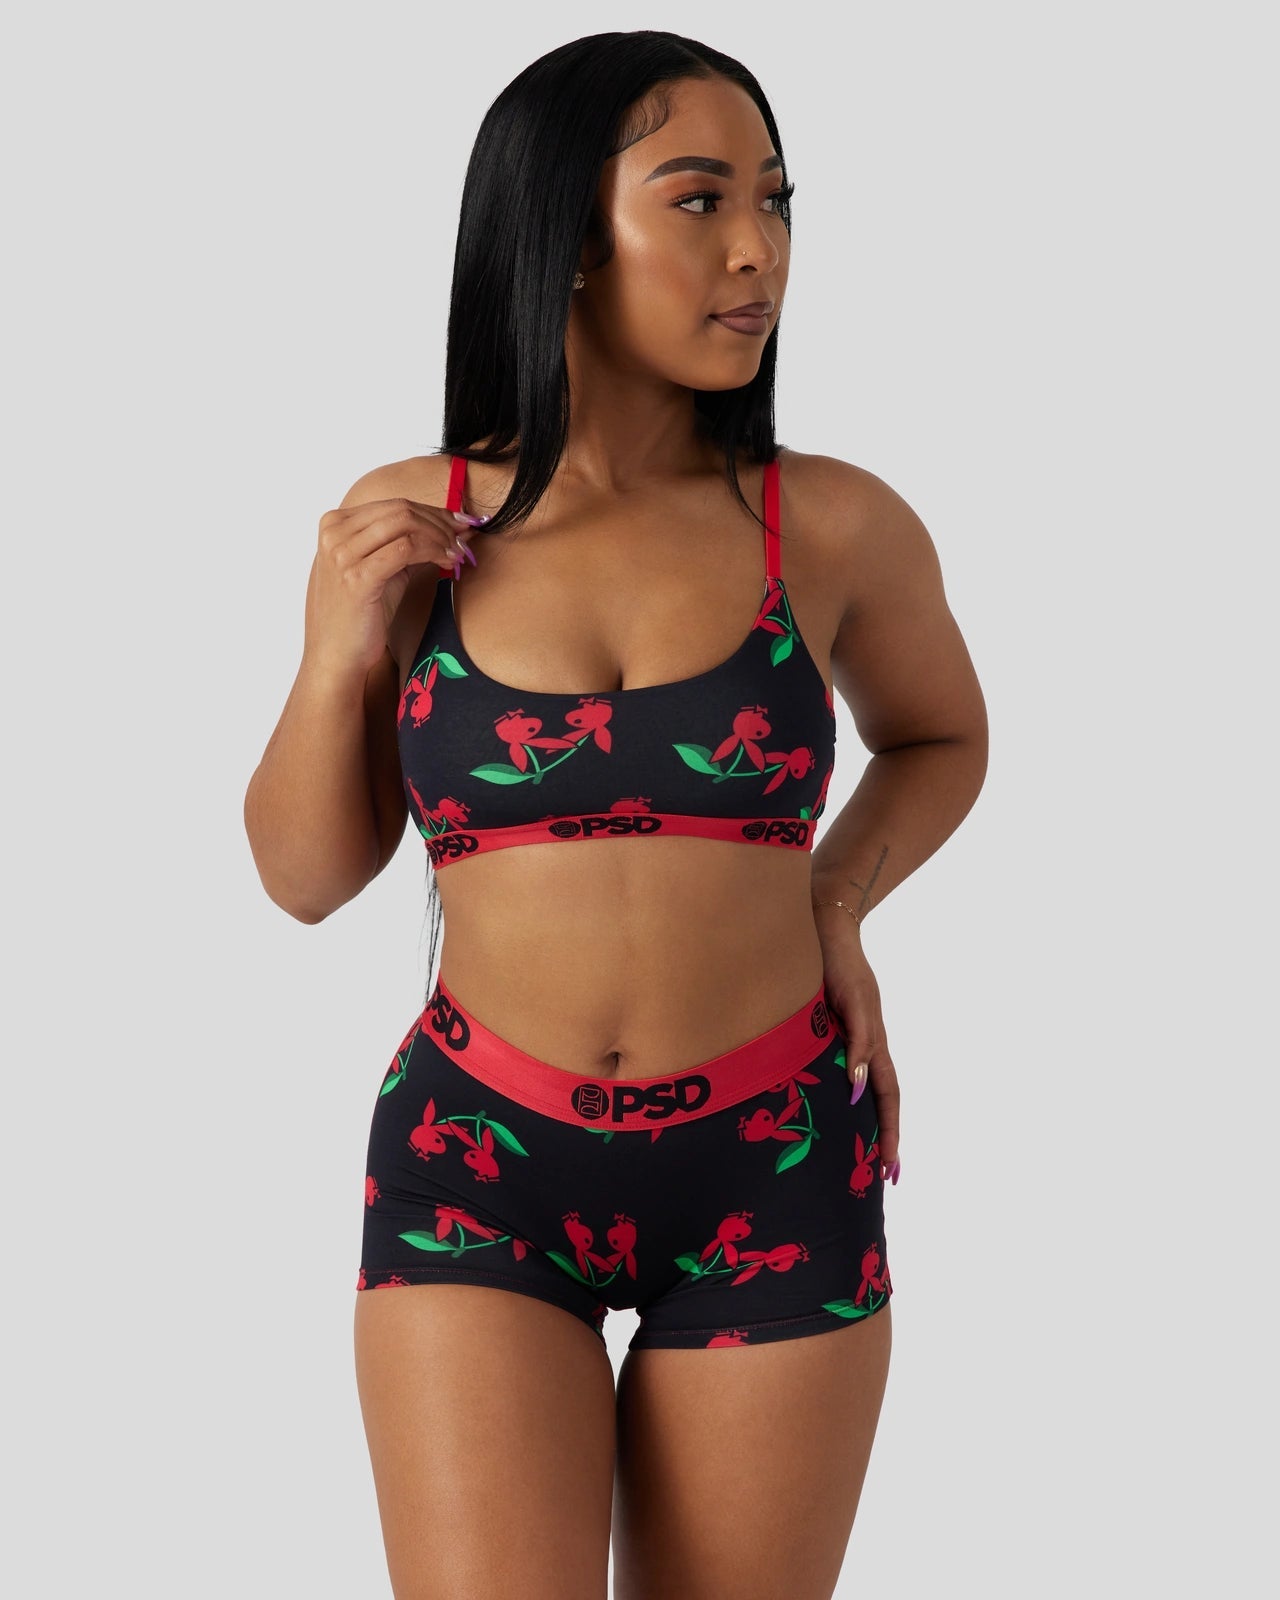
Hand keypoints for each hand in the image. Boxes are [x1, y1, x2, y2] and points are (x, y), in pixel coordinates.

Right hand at [304, 496, 484, 680]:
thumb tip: (454, 525)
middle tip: (463, 539)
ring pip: (406, 525)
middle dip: (440, 523)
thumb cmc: (362, 613)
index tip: (461, 524)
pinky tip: (446, 563)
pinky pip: (406, 549)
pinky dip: (432, 551)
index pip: (394, 505)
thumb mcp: (382, 568)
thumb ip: (407, 543)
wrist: (337, 655)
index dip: (434, 512)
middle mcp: (334, 533)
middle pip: (401, 510)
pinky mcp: (357, 577)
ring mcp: (342, 554)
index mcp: (335, 524)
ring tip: (456, 554)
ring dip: (440, 537)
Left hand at [812, 904, 901, 1185]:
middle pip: (878, 1099)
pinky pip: (835, 1070)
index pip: (887, 1097)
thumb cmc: (839, 964)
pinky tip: (825, 1110)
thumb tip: (857, 1091)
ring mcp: (848, 1037)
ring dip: (860, 1122)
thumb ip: (860, 1043)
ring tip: (856, 1157)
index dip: (890, 1132)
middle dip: (882, 1138)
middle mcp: (863, 1045)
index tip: (891, 1169)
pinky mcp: (828, 1028)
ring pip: (858, 1087)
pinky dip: (837, 1095)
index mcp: (875, 1042)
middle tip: (881, 1178)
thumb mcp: (854, 1003)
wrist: (821, 927)